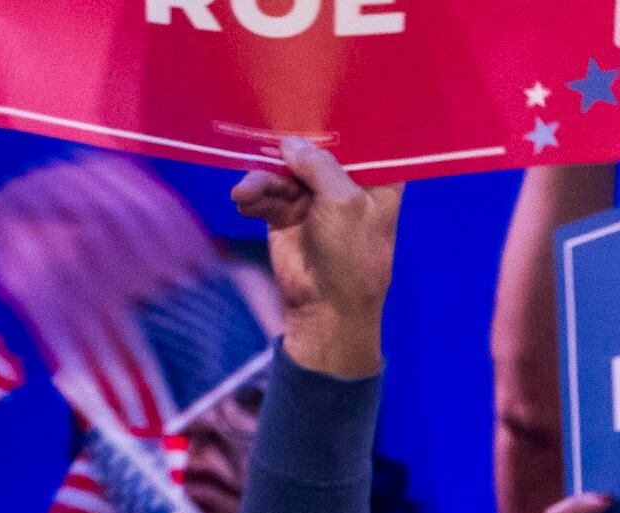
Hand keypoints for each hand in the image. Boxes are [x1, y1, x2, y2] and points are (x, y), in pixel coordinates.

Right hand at [235, 140, 397, 381]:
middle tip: (269, 136)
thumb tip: (290, 143)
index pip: (362, 138)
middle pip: (315, 149)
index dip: (340, 119)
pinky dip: (253, 195)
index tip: (315, 95)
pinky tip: (243, 200)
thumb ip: (319, 164)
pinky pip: (265, 194)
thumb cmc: (351, 255)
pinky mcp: (284, 215)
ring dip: (263, 179)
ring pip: (284, 171)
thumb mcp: (344, 202)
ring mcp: (313, 199)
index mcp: (376, 180)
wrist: (325, 310)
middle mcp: (345, 184)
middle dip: (292, 144)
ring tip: (247, 192)